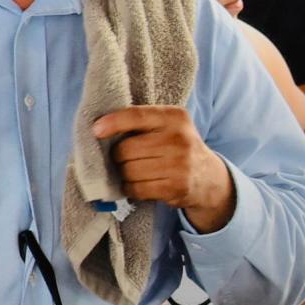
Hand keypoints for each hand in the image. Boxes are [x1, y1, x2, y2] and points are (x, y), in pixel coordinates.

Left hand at [92, 106, 237, 232]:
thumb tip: (98, 129)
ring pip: (129, 171)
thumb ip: (140, 122)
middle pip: (126, 149)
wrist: (209, 177)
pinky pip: (137, 189)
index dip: (112, 123)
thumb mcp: (166, 126)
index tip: (96, 130)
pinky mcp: (177, 187)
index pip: (136, 116)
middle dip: (118, 156)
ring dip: (124, 174)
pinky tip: (138, 185)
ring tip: (133, 172)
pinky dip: (130, 189)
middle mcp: (179, 138)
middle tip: (123, 158)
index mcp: (174, 117)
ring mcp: (180, 164)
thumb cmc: (175, 146)